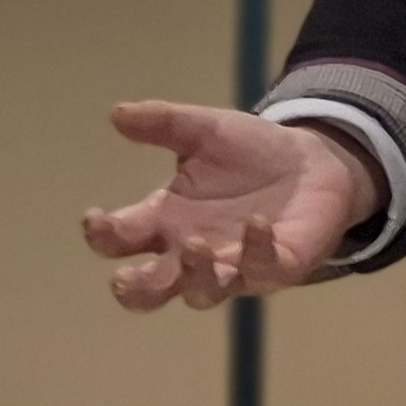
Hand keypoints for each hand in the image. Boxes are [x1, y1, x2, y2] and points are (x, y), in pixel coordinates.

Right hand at [81, 100, 377, 311]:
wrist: (311, 162)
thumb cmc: (248, 153)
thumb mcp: (203, 129)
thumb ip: (163, 122)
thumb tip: (117, 113)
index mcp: (165, 220)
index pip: (120, 241)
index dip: (102, 236)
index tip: (95, 218)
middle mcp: (191, 252)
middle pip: (150, 290)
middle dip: (135, 290)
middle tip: (123, 279)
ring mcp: (233, 267)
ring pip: (202, 292)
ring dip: (195, 274)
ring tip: (195, 245)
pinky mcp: (276, 267)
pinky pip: (261, 273)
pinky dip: (256, 252)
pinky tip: (256, 224)